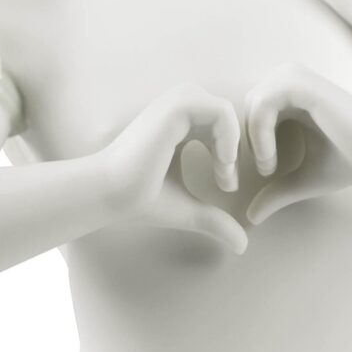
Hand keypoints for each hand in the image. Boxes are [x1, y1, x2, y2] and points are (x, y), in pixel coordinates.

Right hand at [94, 84, 247, 254]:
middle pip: (229, 114)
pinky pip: (221, 110)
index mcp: (179, 124)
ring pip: (227, 108)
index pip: (224, 124)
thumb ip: (215, 221)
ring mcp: (175, 104)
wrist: (108, 195)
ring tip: (224, 171)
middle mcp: (177, 108)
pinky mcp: (175, 108)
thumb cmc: (140, 199)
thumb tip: (242, 247)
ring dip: (235, 141)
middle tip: (227, 180)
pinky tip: (221, 164)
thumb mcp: (188, 210)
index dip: (234, 153)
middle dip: (239, 145)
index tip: (226, 186)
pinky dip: (230, 137)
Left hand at [242, 64, 351, 225]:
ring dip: (250, 140)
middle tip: (262, 172)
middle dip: (242, 143)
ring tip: (268, 167)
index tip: (258, 174)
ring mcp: (296, 78)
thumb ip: (275, 193)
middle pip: (242, 108)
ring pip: (250, 104)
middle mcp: (290, 80)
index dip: (243, 144)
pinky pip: (262, 104)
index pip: (246, 113)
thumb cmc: (347, 163)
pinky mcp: (302, 84)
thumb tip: (250, 218)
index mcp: (289, 97)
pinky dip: (259, 135)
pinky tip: (271, 160)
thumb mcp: (302, 180)